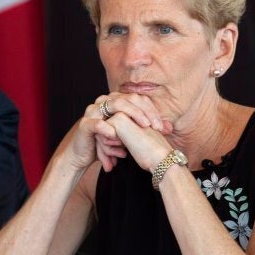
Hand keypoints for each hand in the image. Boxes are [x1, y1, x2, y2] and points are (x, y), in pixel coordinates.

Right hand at [54, 93, 172, 173]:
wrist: (85, 155)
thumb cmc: (110, 143)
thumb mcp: (131, 135)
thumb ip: (146, 128)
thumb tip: (169, 127)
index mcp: (117, 101)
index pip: (138, 100)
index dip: (152, 111)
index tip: (162, 127)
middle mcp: (105, 101)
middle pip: (128, 99)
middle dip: (144, 112)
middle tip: (154, 126)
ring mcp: (94, 111)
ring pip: (114, 105)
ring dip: (130, 116)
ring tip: (142, 127)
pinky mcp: (85, 124)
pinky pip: (97, 123)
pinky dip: (108, 129)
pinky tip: (117, 136)